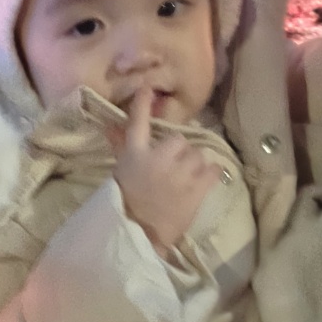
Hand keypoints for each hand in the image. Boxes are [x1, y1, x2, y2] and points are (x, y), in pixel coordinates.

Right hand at [113, 85, 220, 254]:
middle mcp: (159, 158)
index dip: (143, 104)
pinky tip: (201, 183)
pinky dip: (210, 175)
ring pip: (198, 155)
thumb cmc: (127, 201)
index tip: (147, 88)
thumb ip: (120, 145)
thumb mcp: (121, 170)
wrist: (140, 232)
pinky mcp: (197, 188)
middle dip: (180, 153)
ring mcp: (180, 173)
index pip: (139, 122)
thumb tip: (109, 125)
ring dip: (194, 165)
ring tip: (186, 180)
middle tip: (174, 168)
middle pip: (180, 140)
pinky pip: (212, 170)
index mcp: (136, 154)